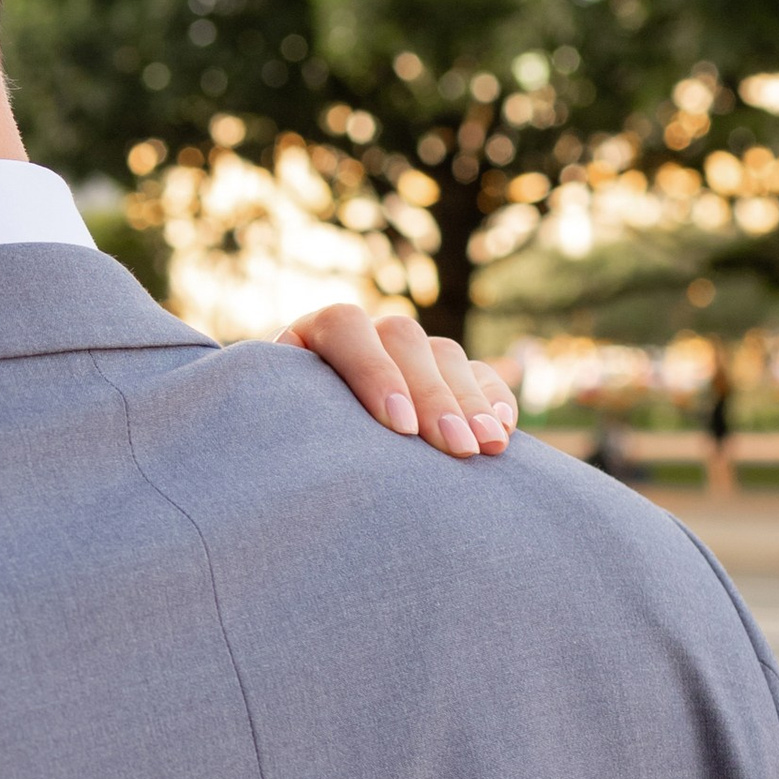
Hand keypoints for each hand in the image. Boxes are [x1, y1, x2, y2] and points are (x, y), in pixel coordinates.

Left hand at [281, 304, 516, 456]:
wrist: (300, 450)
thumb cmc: (280, 442)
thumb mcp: (274, 424)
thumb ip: (284, 416)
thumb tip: (294, 439)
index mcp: (313, 334)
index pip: (346, 328)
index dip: (373, 372)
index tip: (398, 426)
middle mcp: (364, 335)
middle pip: (405, 342)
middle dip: (432, 397)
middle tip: (453, 449)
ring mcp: (409, 352)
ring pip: (446, 355)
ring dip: (469, 403)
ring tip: (485, 448)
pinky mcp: (445, 374)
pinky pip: (480, 375)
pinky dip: (494, 400)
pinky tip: (503, 430)